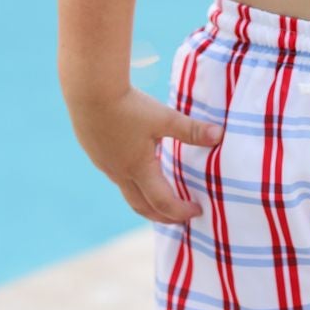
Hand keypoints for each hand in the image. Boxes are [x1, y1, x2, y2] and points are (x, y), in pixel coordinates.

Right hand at [68, 84, 220, 227]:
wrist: (89, 91)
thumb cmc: (128, 105)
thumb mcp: (164, 117)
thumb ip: (191, 130)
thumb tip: (220, 135)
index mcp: (138, 169)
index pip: (163, 202)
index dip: (181, 211)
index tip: (197, 211)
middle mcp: (120, 173)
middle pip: (142, 207)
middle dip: (163, 216)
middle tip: (180, 218)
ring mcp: (104, 164)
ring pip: (127, 193)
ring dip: (146, 202)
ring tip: (160, 199)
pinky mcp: (96, 153)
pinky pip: (116, 177)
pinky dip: (132, 183)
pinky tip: (137, 169)